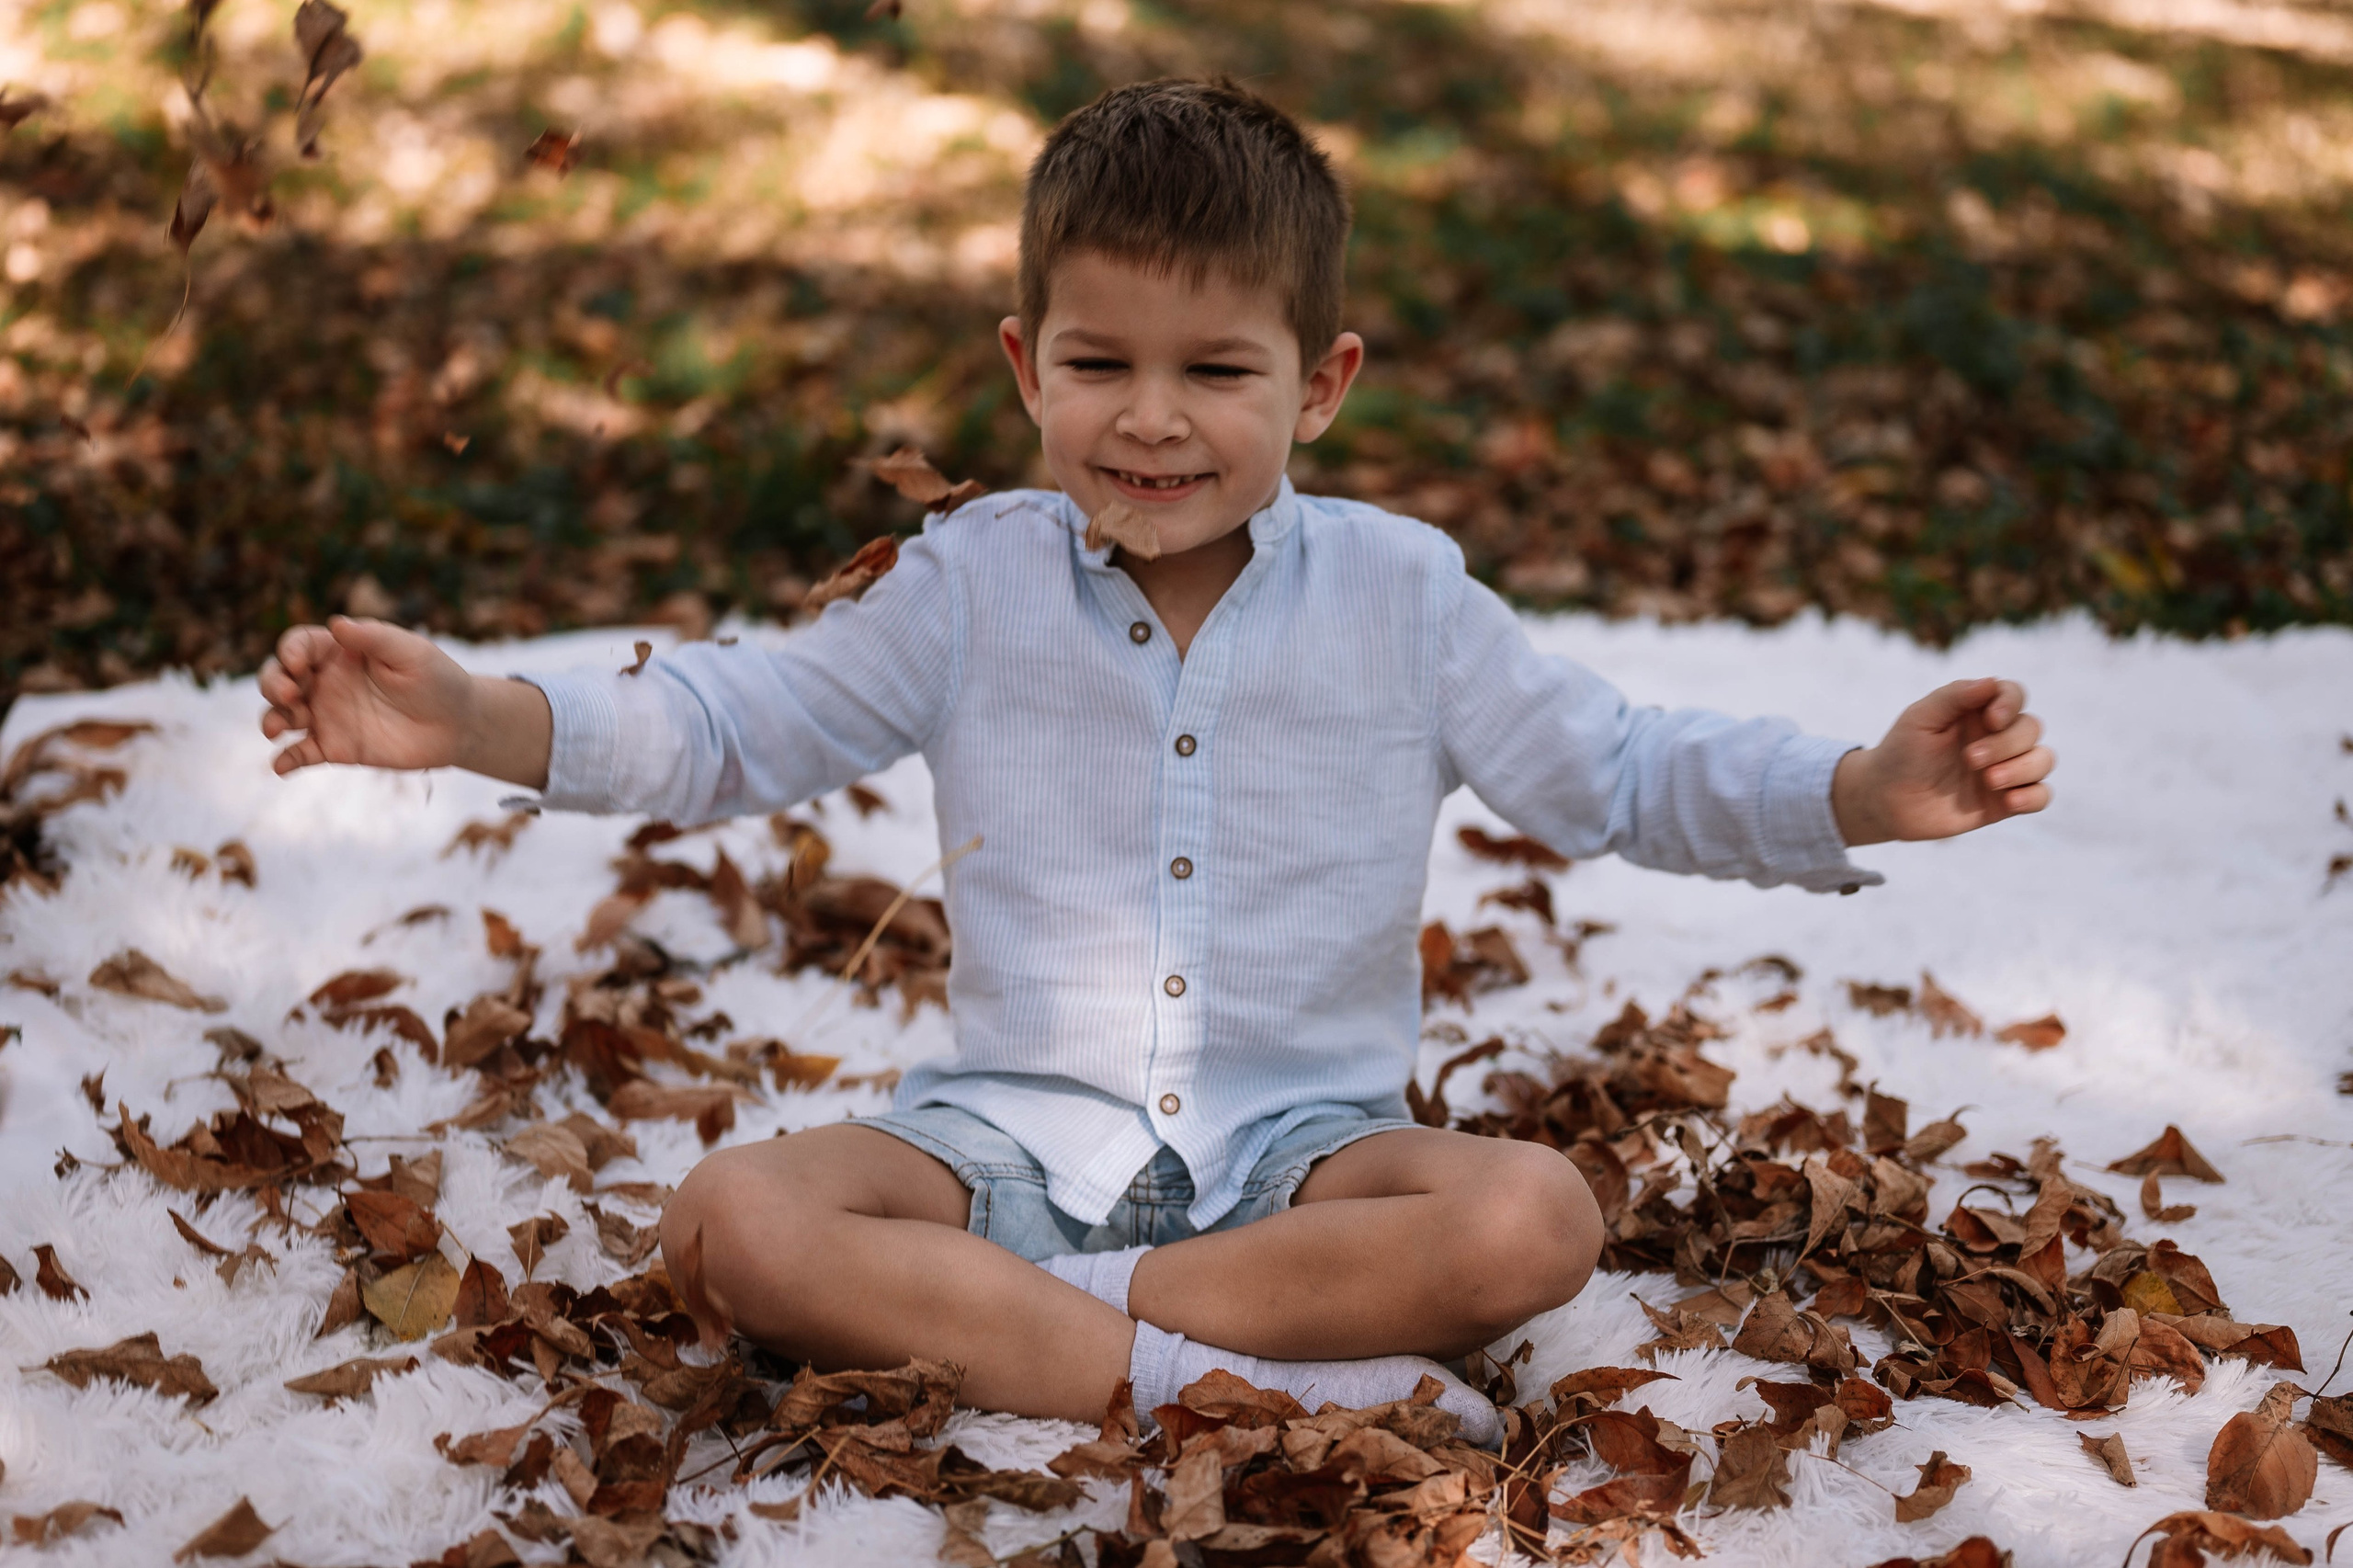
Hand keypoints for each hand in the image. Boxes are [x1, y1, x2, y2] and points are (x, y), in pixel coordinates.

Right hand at [259, 616, 550, 786]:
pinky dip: (285, 761)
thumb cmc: (436, 679)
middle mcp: (325, 682)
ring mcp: (327, 715)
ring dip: (272, 720)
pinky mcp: (335, 748)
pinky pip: (300, 754)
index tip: (298, 664)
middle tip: (288, 695)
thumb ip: (374, 638)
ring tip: (278, 729)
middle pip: (278, 677)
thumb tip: (336, 623)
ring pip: (282, 716)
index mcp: (339, 652)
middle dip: (271, 684)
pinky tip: (281, 766)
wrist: (458, 724)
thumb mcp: (410, 652)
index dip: (290, 651)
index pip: (299, 645)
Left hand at [1832, 677, 2053, 845]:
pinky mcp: (2006, 801)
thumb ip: (1953, 697)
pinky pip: (2041, 796)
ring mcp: (2005, 768)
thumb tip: (1992, 682)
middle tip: (1970, 759)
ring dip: (2023, 768)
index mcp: (1979, 711)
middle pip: (2031, 728)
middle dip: (2006, 743)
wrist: (1886, 799)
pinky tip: (2010, 801)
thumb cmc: (1901, 752)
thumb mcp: (1919, 718)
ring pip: (2043, 759)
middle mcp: (1998, 737)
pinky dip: (2034, 797)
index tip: (1991, 719)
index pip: (2014, 695)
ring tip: (1989, 781)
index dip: (2011, 704)